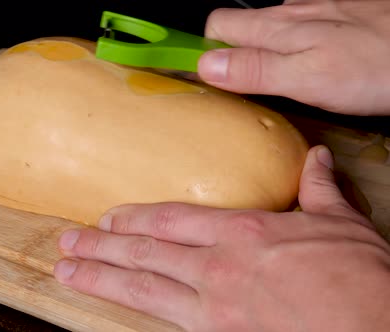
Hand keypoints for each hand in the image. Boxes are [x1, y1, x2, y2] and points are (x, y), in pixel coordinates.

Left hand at [53, 145, 389, 331]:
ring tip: (67, 272)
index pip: (171, 219)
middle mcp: (218, 266)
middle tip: (67, 242)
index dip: (133, 218)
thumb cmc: (361, 280)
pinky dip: (134, 314)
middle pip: (145, 251)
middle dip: (101, 247)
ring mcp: (214, 306)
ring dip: (100, 277)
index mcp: (243, 232)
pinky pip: (165, 322)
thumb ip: (317, 190)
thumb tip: (314, 159)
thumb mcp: (341, 224)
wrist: (375, 328)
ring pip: (142, 287)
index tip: (106, 219)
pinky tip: (113, 309)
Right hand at [196, 0, 389, 115]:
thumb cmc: (376, 67)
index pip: (216, 28)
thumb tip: (206, 66)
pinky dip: (283, 43)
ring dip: (252, 47)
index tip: (197, 80)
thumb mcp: (308, 78)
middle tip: (225, 85)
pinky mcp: (335, 18)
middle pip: (236, 24)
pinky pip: (295, 26)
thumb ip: (255, 70)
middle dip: (222, 49)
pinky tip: (295, 61)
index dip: (202, 51)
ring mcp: (314, 13)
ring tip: (255, 77)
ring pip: (265, 25)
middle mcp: (290, 15)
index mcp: (276, 29)